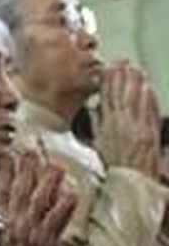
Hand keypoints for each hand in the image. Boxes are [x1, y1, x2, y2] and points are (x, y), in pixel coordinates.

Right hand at [0, 148, 75, 245]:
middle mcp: (12, 219)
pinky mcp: (46, 242)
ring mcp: (31, 229)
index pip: (0, 186)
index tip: (7, 153)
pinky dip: (65, 204)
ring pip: (41, 197)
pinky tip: (72, 191)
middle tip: (32, 147)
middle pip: (22, 186)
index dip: (4, 168)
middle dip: (27, 165)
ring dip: (49, 179)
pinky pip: (58, 218)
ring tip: (55, 163)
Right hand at [93, 61, 162, 176]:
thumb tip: (95, 110)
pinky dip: (149, 99)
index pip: (106, 97)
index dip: (108, 81)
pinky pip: (149, 111)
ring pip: (136, 100)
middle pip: (121, 95)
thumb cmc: (116, 167)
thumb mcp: (99, 144)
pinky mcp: (150, 133)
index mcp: (107, 126)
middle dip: (122, 77)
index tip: (108, 68)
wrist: (132, 183)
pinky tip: (149, 89)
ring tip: (137, 70)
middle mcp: (121, 124)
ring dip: (136, 83)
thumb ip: (97, 125)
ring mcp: (137, 128)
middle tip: (124, 62)